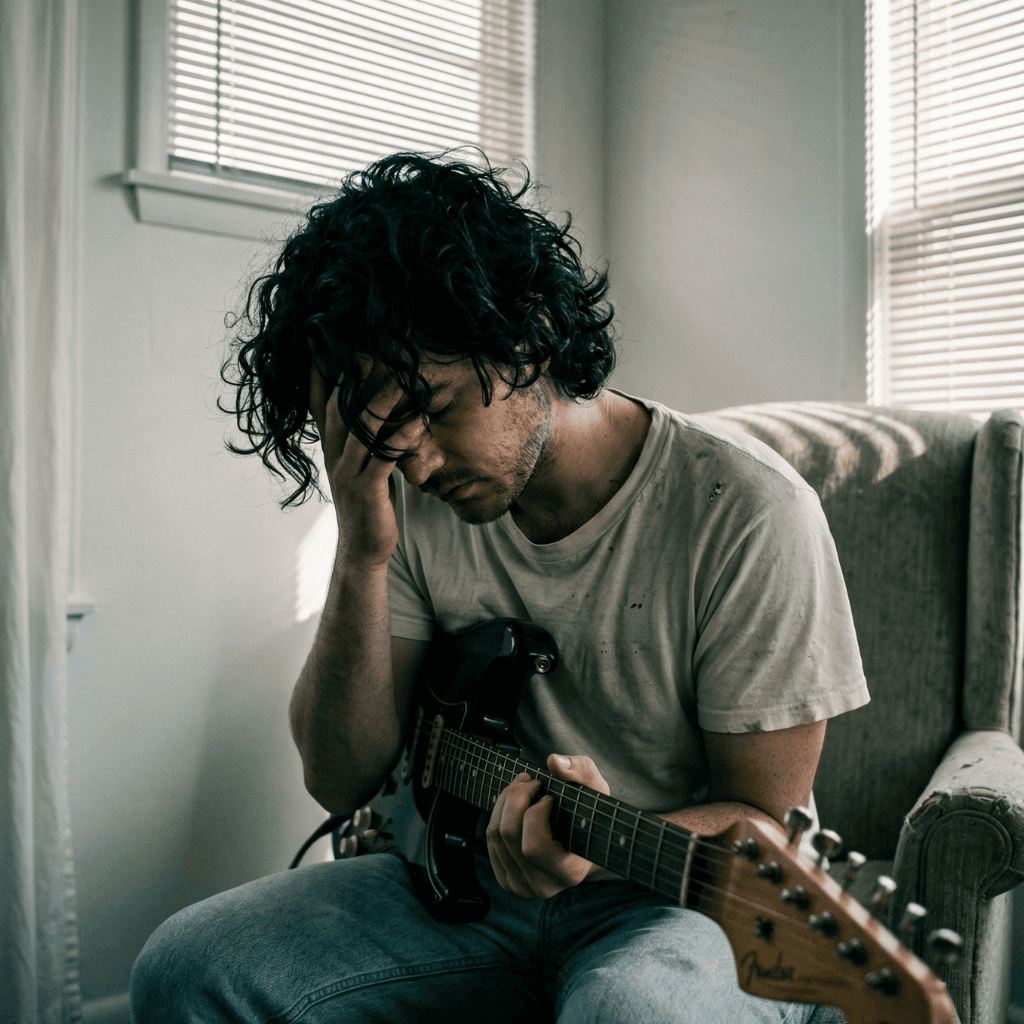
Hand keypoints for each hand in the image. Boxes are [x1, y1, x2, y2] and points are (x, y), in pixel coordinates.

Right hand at [309, 365, 425, 568]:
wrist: (362, 550)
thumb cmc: (369, 506)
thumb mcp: (361, 469)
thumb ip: (362, 443)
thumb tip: (377, 415)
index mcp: (330, 451)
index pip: (320, 406)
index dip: (322, 376)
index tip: (327, 347)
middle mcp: (333, 458)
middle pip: (338, 410)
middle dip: (354, 379)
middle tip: (372, 351)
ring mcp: (347, 474)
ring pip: (361, 431)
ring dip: (382, 404)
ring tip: (402, 380)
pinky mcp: (366, 490)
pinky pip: (383, 457)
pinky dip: (401, 437)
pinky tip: (417, 422)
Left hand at [486, 753, 611, 897]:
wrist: (582, 843)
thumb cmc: (589, 816)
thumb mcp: (595, 789)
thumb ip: (580, 772)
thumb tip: (554, 762)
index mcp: (569, 874)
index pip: (534, 845)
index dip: (536, 812)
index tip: (549, 797)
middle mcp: (544, 886)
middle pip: (509, 835)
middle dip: (516, 797)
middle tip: (530, 780)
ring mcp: (522, 887)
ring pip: (495, 835)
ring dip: (505, 801)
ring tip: (523, 787)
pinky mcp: (507, 880)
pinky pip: (490, 842)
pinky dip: (498, 815)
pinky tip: (514, 805)